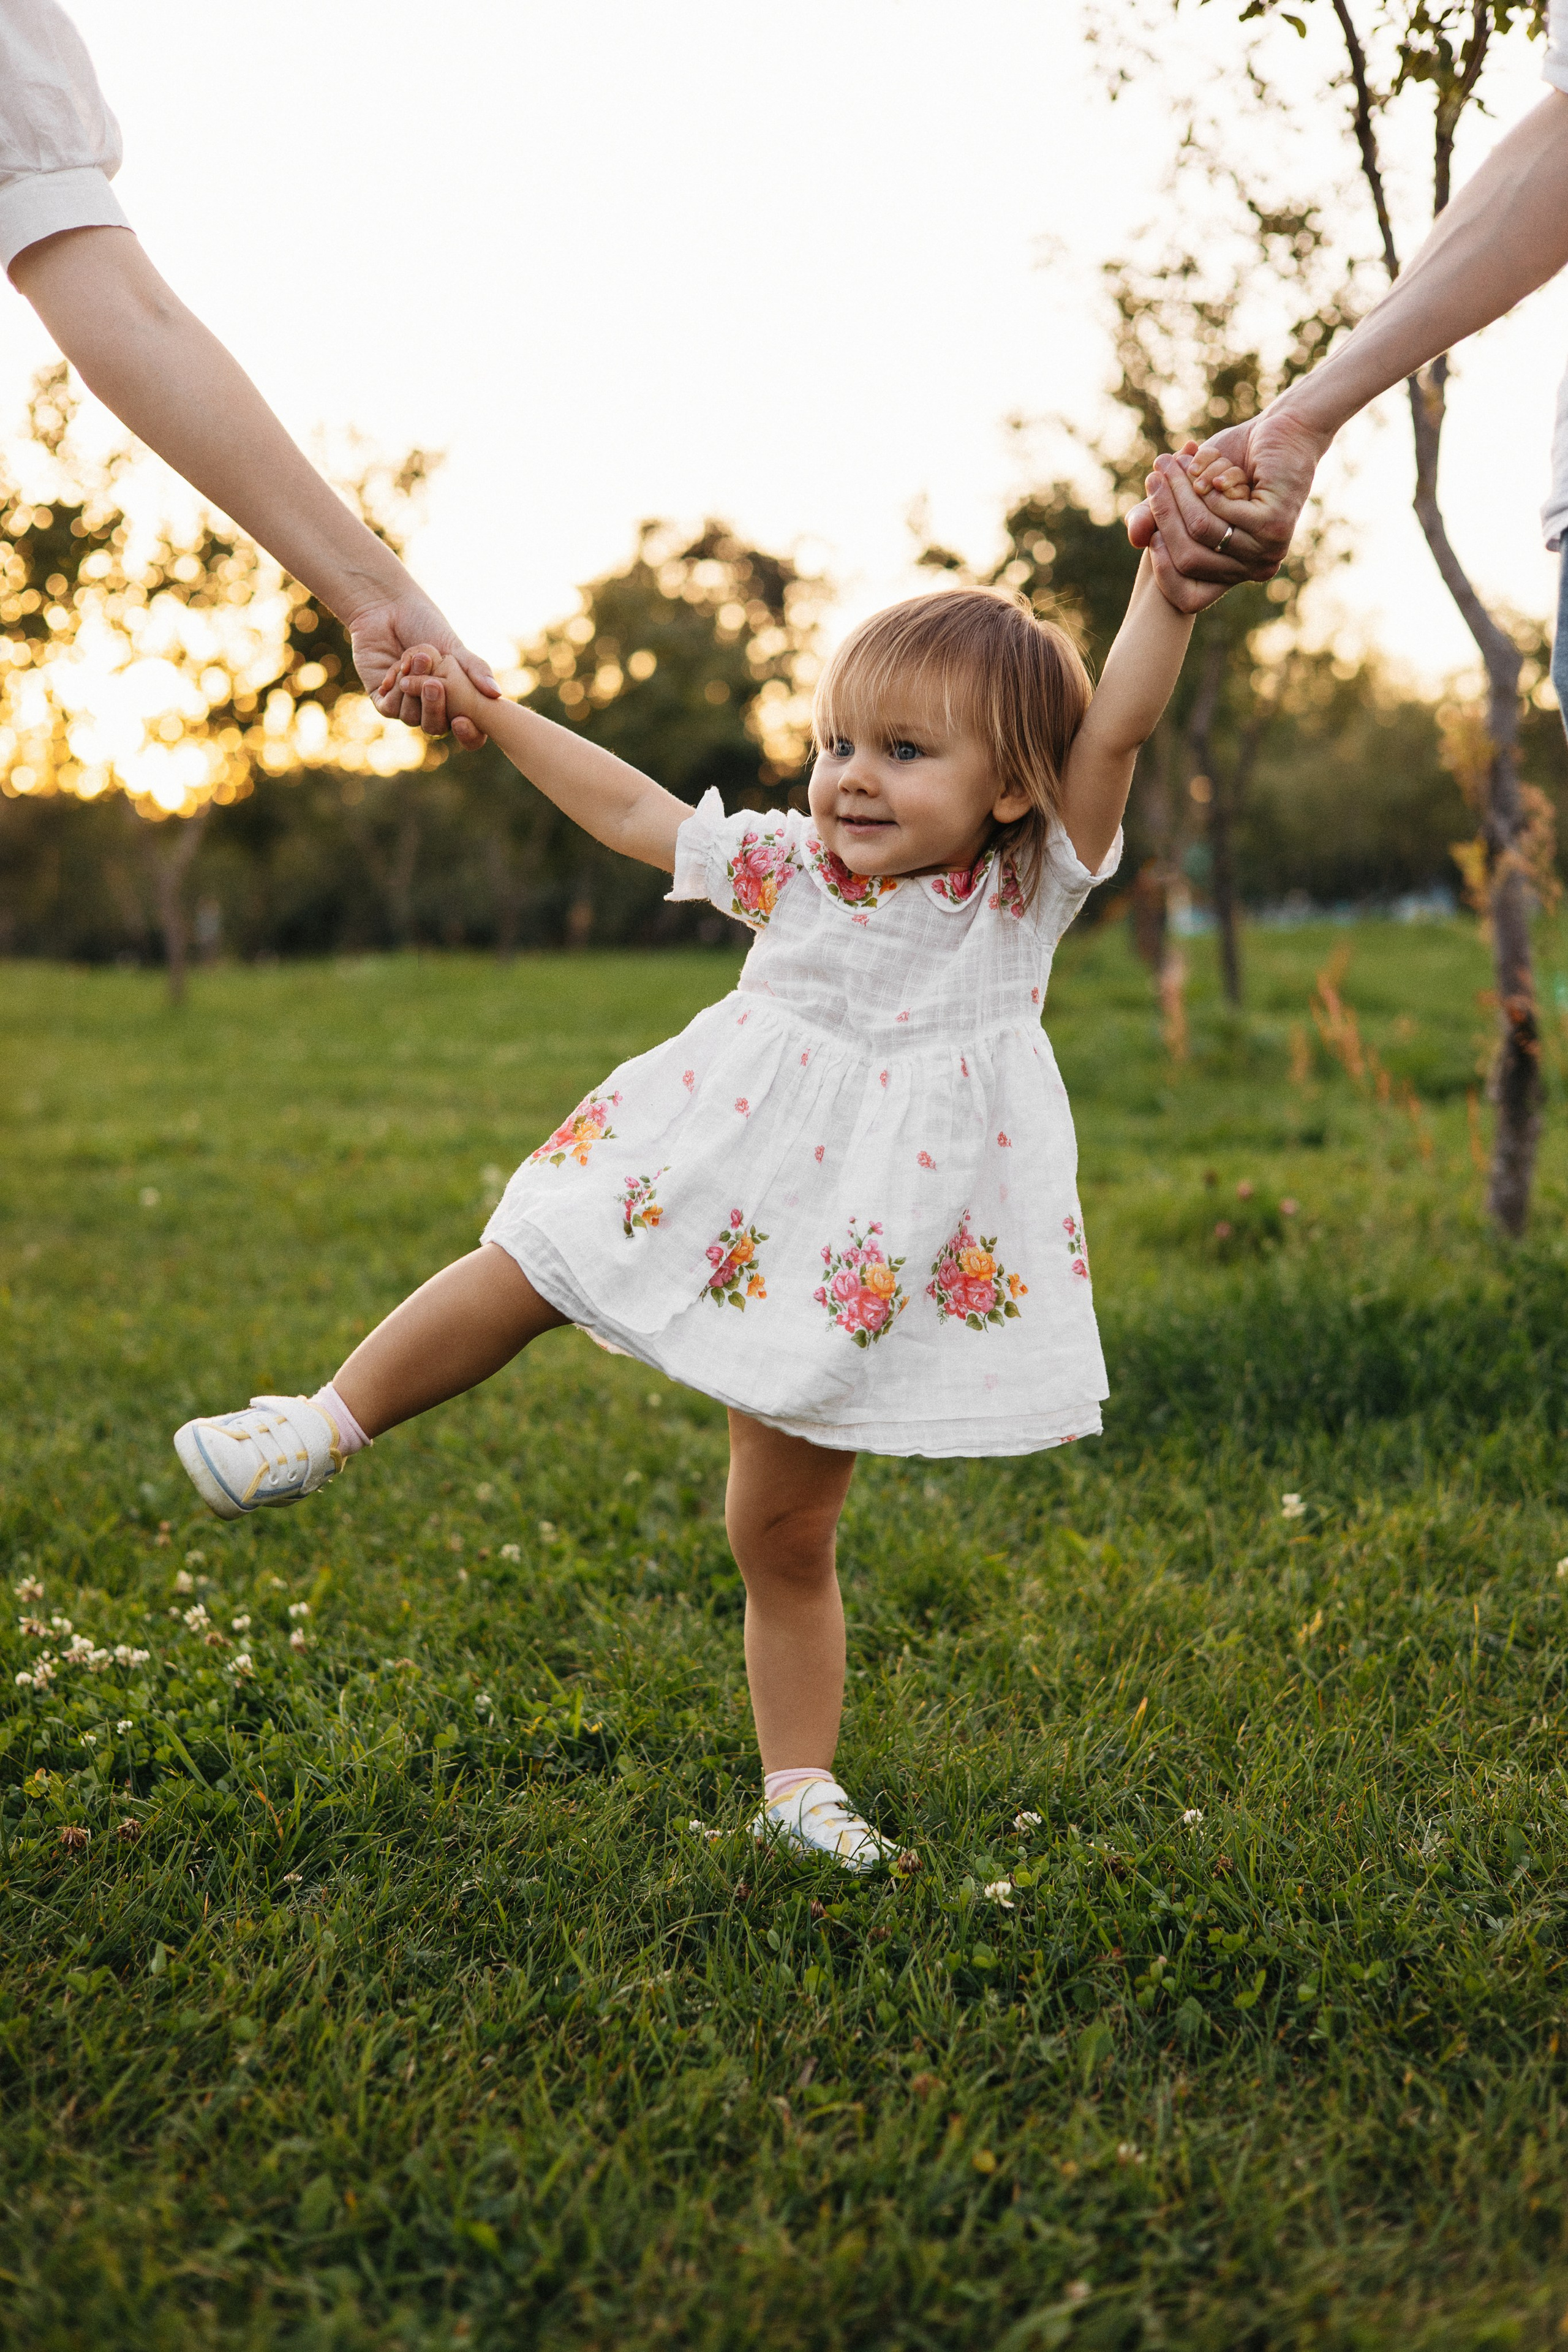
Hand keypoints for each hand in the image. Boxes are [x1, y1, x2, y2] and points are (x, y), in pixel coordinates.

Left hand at [349, 588, 499, 736]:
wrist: (388, 607)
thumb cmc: (425, 624)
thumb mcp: (454, 647)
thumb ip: (475, 669)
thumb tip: (497, 694)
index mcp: (455, 699)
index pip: (468, 732)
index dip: (468, 734)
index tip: (462, 721)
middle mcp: (431, 707)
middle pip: (436, 728)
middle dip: (435, 708)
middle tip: (434, 684)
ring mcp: (406, 705)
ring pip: (412, 719)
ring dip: (414, 689)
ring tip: (417, 658)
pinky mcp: (382, 700)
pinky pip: (391, 709)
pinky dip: (396, 688)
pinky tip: (398, 665)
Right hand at [1125, 410, 1328, 598]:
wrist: (1281, 429)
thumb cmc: (1231, 463)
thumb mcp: (1186, 494)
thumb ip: (1158, 516)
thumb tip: (1136, 537)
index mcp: (1235, 573)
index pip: (1188, 598)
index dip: (1162, 570)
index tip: (1152, 533)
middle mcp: (1253, 570)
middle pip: (1188, 559)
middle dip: (1165, 512)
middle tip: (1155, 474)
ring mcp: (1268, 550)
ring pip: (1202, 531)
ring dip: (1183, 490)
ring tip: (1174, 461)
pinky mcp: (1276, 525)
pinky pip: (1221, 510)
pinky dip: (1210, 483)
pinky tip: (1215, 465)